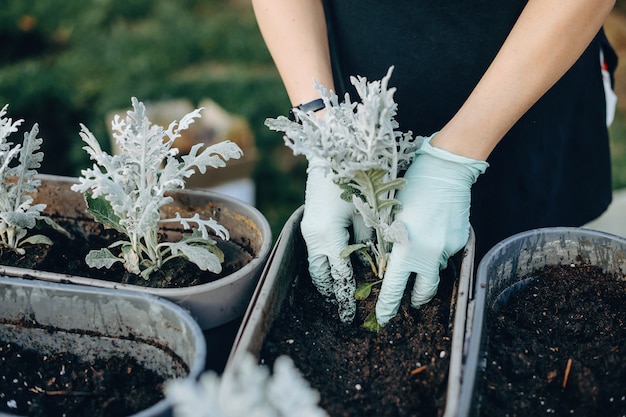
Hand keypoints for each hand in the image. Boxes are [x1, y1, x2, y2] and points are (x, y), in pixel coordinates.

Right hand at [301, 158, 370, 322]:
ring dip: (326, 278)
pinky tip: (336, 266)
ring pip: (315, 264)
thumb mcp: (368, 213)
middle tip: (343, 307)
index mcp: (329, 236)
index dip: (347, 295)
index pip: (340, 275)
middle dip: (332, 292)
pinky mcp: (309, 222)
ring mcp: (309, 229)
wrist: (332, 152)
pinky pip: (315, 251)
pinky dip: (324, 263)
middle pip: (321, 275)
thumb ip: (371, 242)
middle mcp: (314, 237)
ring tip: (338, 292)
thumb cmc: (355, 180)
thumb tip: (375, 264)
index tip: (352, 312)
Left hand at [375, 135, 487, 325]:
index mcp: (406, 250)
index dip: (388, 307)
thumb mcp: (390, 217)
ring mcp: (448, 249)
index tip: (383, 319)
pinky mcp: (461, 241)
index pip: (394, 289)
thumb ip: (390, 244)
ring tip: (420, 256)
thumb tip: (389, 264)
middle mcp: (429, 255)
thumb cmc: (410, 188)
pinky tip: (433, 233)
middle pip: (423, 291)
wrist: (445, 170)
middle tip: (409, 300)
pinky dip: (438, 251)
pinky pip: (446, 254)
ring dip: (426, 272)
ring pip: (436, 271)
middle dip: (414, 299)